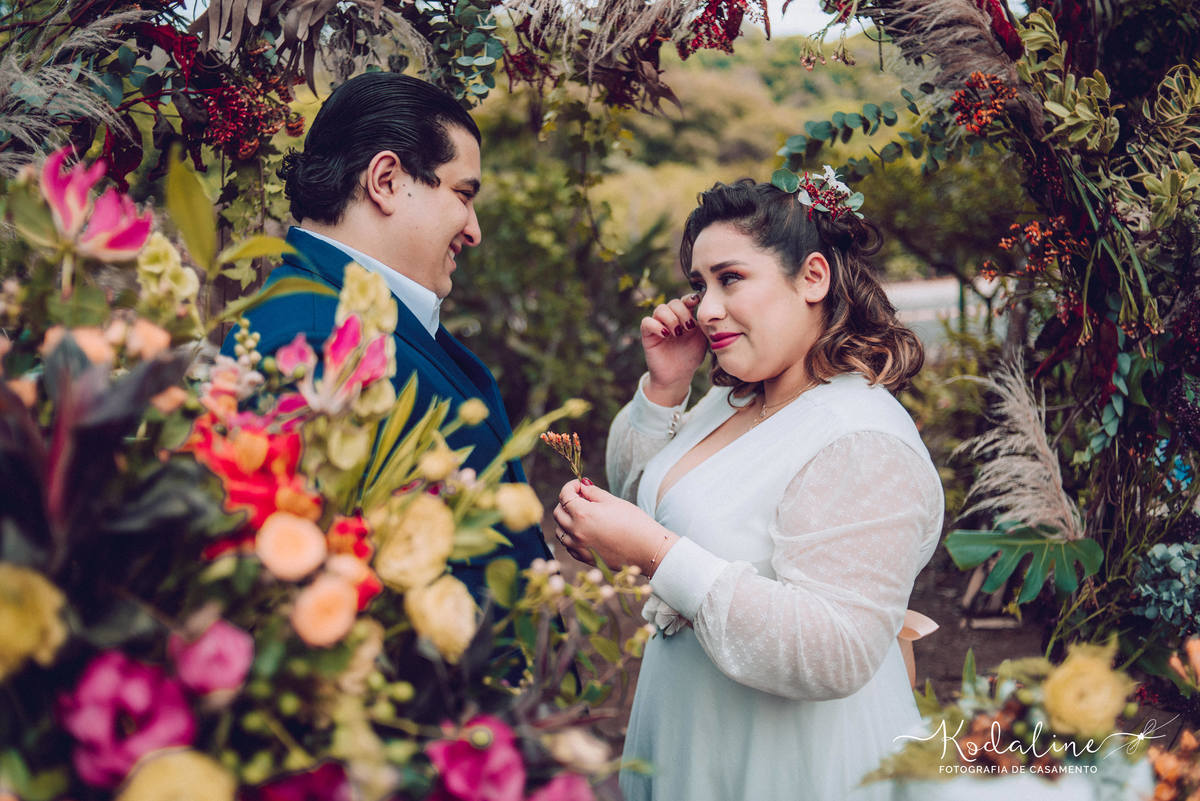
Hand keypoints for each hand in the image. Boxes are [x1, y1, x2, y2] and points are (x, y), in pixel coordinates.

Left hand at [552, 480, 678, 572]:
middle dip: (566, 502)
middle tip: (581, 498)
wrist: (647, 550)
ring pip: (560, 531)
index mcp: (583, 514)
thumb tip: (582, 486)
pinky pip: (568, 546)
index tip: (579, 485)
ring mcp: (579, 547)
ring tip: (582, 516)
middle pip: (558, 513)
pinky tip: (584, 532)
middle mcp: (576, 532)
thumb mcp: (614, 502)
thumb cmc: (635, 523)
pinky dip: (571, 537)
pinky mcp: (585, 559)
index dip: (570, 486)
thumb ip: (593, 493)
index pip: (564, 496)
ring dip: (566, 521)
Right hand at [640, 294, 705, 405]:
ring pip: (660, 309)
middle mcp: (670, 319)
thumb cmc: (691, 357)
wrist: (678, 376)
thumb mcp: (702, 339)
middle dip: (682, 312)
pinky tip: (666, 335)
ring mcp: (658, 326)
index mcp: (684, 317)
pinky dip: (656, 326)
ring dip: (671, 318)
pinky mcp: (648, 335)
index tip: (696, 302)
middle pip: (673, 302)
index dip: (690, 299)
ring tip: (677, 333)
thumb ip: (704, 324)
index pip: (685, 300)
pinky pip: (647, 322)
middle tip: (689, 327)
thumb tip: (710, 310)